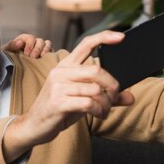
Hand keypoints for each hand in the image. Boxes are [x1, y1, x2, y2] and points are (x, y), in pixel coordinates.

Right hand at [2, 30, 133, 162]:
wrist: (34, 126)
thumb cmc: (58, 110)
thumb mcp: (82, 100)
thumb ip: (104, 96)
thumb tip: (130, 97)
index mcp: (65, 66)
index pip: (86, 44)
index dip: (104, 37)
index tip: (121, 37)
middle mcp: (60, 72)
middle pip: (97, 70)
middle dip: (112, 86)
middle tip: (113, 98)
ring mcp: (57, 87)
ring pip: (95, 89)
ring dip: (106, 104)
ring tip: (104, 111)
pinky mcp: (58, 102)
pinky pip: (88, 103)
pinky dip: (99, 110)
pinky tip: (98, 114)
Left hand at [3, 33, 52, 57]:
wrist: (11, 67)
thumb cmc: (8, 58)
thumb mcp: (6, 51)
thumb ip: (11, 46)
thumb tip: (20, 42)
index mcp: (24, 39)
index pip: (30, 38)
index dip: (30, 45)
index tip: (26, 54)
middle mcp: (34, 42)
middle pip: (40, 41)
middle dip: (37, 49)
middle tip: (33, 58)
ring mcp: (41, 47)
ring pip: (48, 44)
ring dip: (46, 50)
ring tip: (42, 57)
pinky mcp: (47, 54)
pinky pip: (52, 51)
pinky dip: (51, 54)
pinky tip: (46, 60)